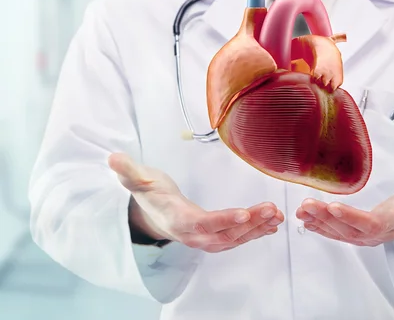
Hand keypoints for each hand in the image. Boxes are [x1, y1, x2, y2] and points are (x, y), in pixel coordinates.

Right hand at [108, 153, 284, 252]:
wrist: (152, 214)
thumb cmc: (149, 194)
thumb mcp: (138, 181)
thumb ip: (128, 171)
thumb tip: (113, 158)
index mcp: (177, 220)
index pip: (202, 223)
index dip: (223, 220)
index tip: (243, 213)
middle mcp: (193, 234)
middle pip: (224, 234)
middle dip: (249, 224)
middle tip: (272, 210)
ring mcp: (205, 238)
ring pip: (234, 238)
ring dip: (257, 228)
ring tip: (277, 216)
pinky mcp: (214, 236)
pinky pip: (236, 238)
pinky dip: (254, 232)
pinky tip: (271, 225)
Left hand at [296, 154, 393, 246]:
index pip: (374, 223)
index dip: (353, 218)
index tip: (334, 207)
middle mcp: (383, 231)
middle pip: (352, 230)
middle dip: (328, 219)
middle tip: (307, 204)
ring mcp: (372, 234)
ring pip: (343, 233)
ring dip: (320, 223)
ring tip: (302, 210)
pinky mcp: (363, 231)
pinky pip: (341, 233)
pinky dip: (323, 227)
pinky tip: (307, 220)